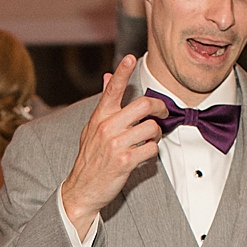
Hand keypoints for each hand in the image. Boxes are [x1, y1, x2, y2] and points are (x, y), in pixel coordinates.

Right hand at [58, 55, 166, 236]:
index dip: (122, 72)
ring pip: (152, 128)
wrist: (82, 189)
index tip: (131, 58)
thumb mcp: (91, 128)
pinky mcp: (125, 160)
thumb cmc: (89, 158)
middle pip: (143, 105)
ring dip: (156, 135)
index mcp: (100, 117)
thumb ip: (104, 103)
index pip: (112, 89)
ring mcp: (116, 144)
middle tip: (164, 114)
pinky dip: (152, 152)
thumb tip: (107, 77)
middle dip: (160, 108)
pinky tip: (143, 155)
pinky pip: (151, 149)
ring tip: (148, 141)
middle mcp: (107, 127)